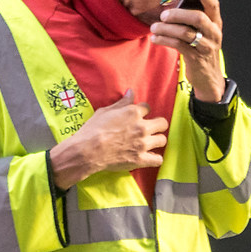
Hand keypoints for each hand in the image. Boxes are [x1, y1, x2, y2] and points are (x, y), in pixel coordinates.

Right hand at [49, 92, 166, 188]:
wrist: (88, 150)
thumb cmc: (93, 129)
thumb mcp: (105, 111)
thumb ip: (121, 103)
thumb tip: (131, 92)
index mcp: (133, 113)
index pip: (147, 107)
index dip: (143, 111)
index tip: (139, 116)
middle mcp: (142, 127)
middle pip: (162, 123)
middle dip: (158, 125)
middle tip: (150, 129)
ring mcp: (143, 144)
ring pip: (162, 140)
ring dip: (157, 141)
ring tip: (149, 143)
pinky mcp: (141, 159)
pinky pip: (158, 159)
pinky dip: (155, 159)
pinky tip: (149, 157)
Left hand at [152, 0, 227, 104]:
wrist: (208, 77)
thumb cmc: (201, 48)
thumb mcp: (203, 32)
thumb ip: (192, 19)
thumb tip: (171, 6)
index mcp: (215, 23)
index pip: (213, 5)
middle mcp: (214, 33)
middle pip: (198, 17)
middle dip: (178, 14)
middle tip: (164, 15)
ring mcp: (206, 46)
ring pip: (185, 32)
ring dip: (166, 29)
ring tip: (154, 28)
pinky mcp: (196, 58)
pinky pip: (178, 45)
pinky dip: (164, 40)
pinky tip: (155, 38)